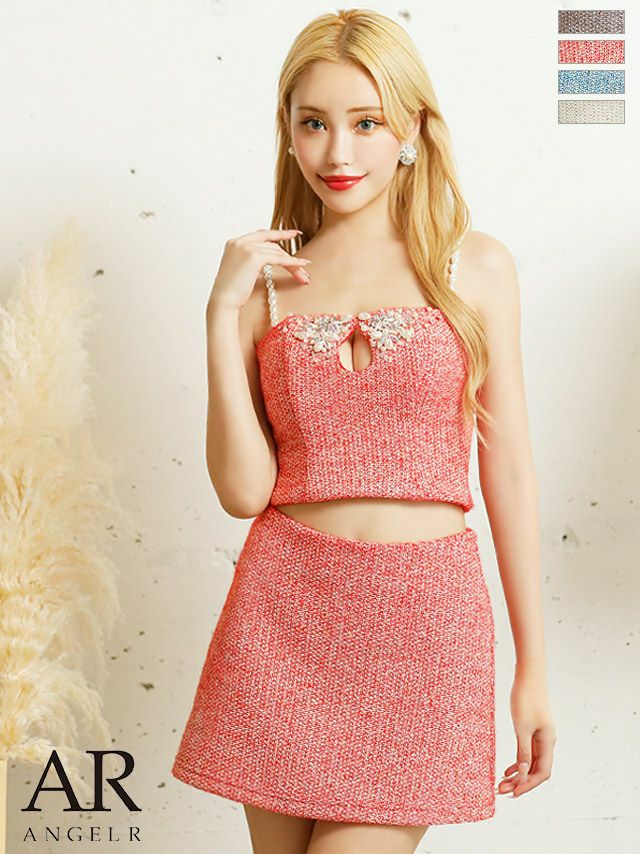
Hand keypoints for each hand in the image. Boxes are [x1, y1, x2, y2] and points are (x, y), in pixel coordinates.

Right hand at [206, 227, 311, 315]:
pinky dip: (292, 262)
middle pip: (272, 245)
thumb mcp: (241, 272)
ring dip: (293, 264)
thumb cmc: (231, 294)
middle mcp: (239, 242)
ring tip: (304, 276)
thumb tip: (271, 259)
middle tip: (304, 266)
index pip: (261, 235)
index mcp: (234, 243)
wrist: (223, 303)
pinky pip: (279, 258)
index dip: (279, 234)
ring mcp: (246, 247)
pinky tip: (302, 266)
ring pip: (277, 252)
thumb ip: (251, 261)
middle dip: (289, 256)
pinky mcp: (254, 257)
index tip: (293, 233)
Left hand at [497, 670, 556, 797]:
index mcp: (548, 742)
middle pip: (536, 770)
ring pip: (530, 761)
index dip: (528, 785)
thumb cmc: (525, 699)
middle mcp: (547, 741)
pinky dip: (518, 761)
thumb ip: (523, 751)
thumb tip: (522, 773)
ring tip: (501, 782)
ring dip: (518, 773)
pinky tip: (507, 768)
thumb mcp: (522, 727)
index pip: (541, 773)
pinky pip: (527, 751)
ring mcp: (540, 736)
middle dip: (520, 782)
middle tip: (501, 790)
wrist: (528, 675)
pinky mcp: (533, 729)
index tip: (513, 793)